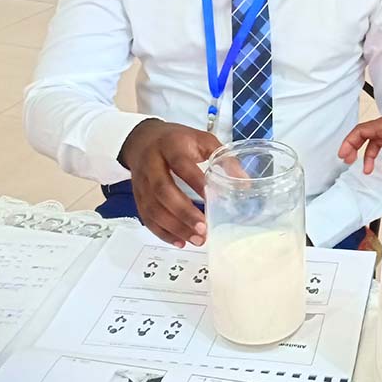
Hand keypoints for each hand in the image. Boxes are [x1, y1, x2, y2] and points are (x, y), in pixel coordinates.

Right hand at [118, 119, 221, 247]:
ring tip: (197, 239)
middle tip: (204, 227)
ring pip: (153, 207)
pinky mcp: (137, 196)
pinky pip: (147, 217)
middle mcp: (152, 164)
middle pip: (163, 190)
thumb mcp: (202, 139)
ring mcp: (141, 182)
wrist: (143, 139)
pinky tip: (180, 241)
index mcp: (170, 146)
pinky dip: (162, 232)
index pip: (181, 164)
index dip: (195, 182)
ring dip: (175, 227)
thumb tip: (244, 182)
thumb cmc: (178, 141)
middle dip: (183, 212)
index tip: (212, 199)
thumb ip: (222, 158)